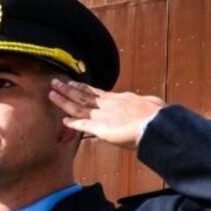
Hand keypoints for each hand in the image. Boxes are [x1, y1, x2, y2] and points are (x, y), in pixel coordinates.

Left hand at [49, 79, 165, 148]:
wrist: (156, 124)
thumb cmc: (159, 116)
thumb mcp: (153, 105)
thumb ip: (148, 105)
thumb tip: (156, 106)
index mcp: (120, 99)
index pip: (97, 93)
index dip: (84, 88)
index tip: (75, 84)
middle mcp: (108, 105)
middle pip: (84, 95)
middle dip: (68, 89)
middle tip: (55, 82)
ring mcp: (104, 116)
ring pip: (79, 107)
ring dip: (64, 101)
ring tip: (52, 94)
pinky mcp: (101, 128)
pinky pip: (83, 125)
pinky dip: (73, 123)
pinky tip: (63, 120)